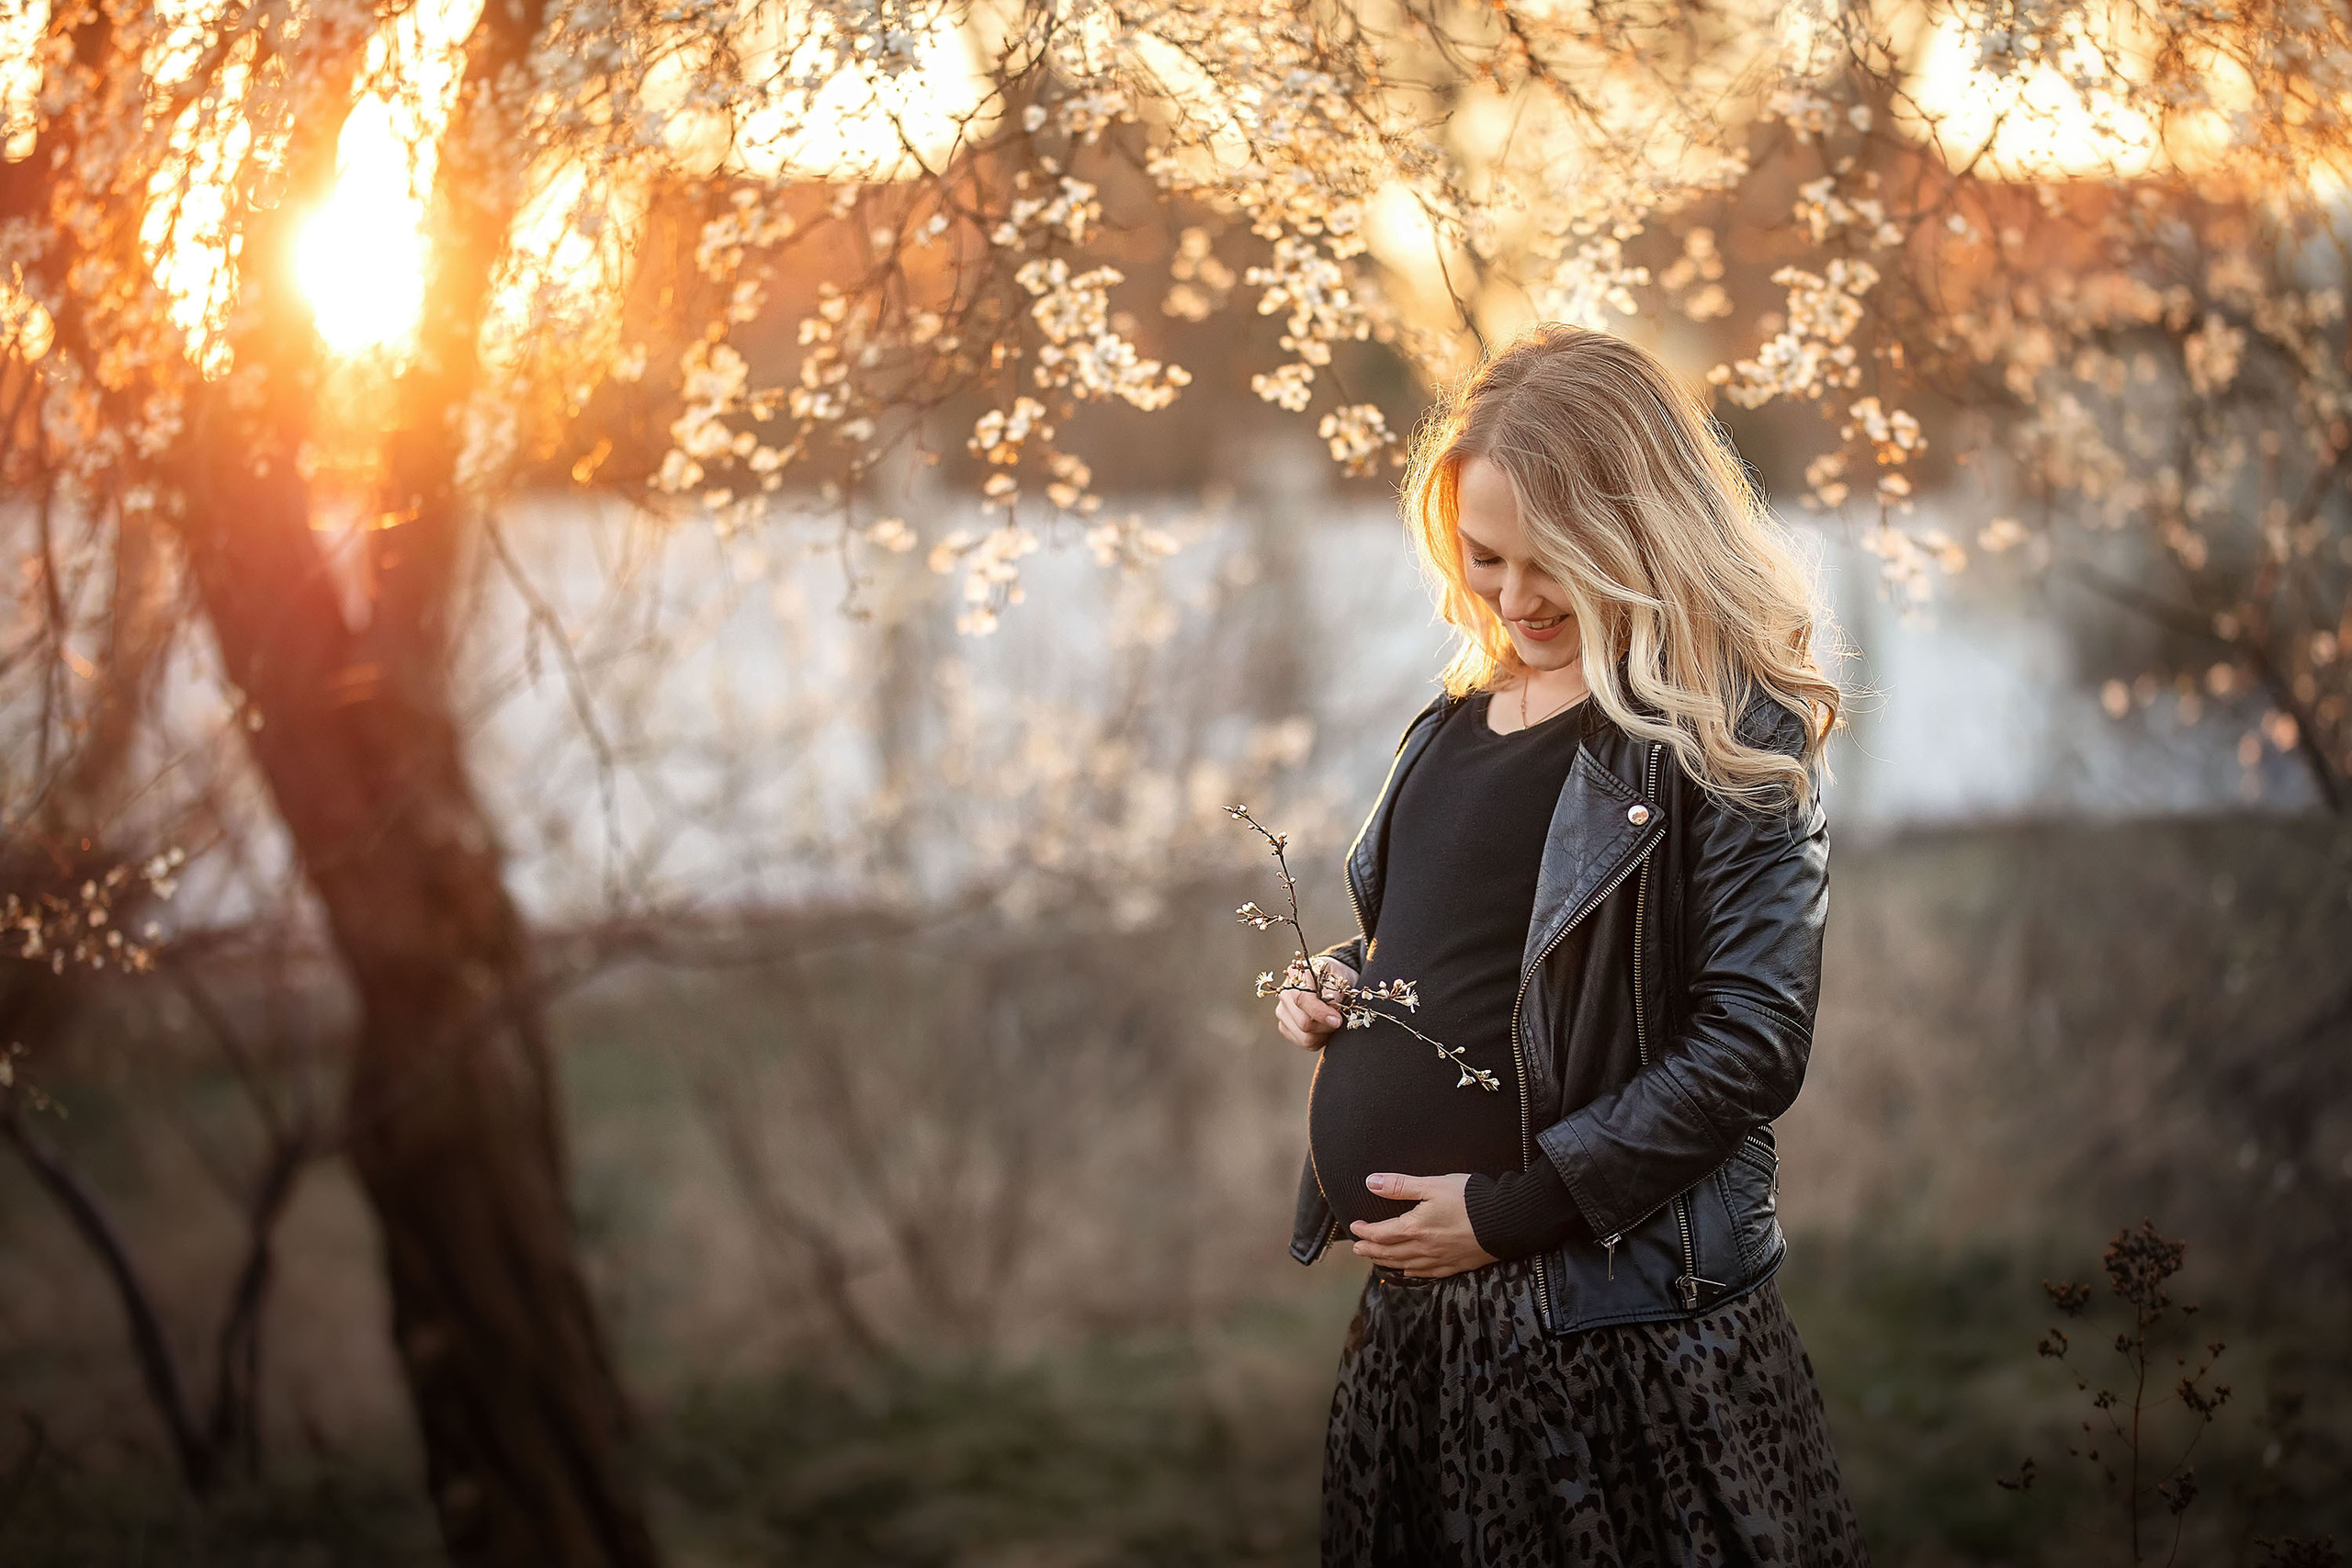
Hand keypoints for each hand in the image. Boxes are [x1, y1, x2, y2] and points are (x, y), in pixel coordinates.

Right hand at [1273, 955, 1354, 1050]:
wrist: (1330, 978)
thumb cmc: (1335, 975)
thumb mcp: (1339, 976)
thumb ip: (1335, 992)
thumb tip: (1333, 1008)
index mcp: (1296, 977)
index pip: (1303, 999)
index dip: (1321, 1013)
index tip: (1337, 1020)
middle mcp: (1285, 995)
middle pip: (1304, 1023)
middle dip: (1327, 1026)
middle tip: (1339, 1020)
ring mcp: (1282, 1012)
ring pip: (1305, 1038)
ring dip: (1324, 1035)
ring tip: (1332, 1024)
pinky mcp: (1285, 1027)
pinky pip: (1304, 1043)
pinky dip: (1319, 1040)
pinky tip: (1324, 1029)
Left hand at [1348, 1172, 1496, 1277]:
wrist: (1505, 1220)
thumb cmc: (1470, 1199)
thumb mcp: (1433, 1185)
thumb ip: (1400, 1186)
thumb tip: (1371, 1183)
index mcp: (1415, 1228)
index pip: (1381, 1233)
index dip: (1365, 1231)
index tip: (1355, 1227)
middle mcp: (1424, 1248)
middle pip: (1389, 1253)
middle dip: (1370, 1250)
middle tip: (1358, 1248)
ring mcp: (1440, 1259)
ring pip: (1405, 1265)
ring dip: (1386, 1262)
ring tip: (1375, 1259)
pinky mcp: (1455, 1265)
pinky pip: (1426, 1274)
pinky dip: (1411, 1273)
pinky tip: (1408, 1272)